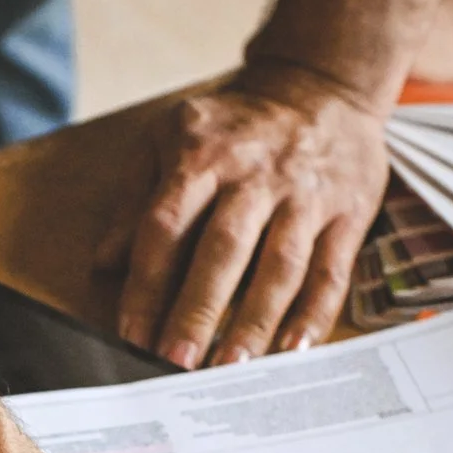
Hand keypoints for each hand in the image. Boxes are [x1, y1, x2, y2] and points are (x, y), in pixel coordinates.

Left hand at [99, 67, 388, 367]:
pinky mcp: (348, 212)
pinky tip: (295, 351)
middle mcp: (254, 177)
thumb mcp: (170, 139)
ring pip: (280, 265)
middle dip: (197, 311)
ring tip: (230, 369)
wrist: (322, 84)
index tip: (132, 336)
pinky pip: (332, 270)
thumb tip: (105, 264)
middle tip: (175, 364)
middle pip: (223, 250)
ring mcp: (305, 195)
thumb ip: (135, 200)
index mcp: (201, 157)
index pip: (166, 227)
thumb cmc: (234, 125)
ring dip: (255, 322)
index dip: (146, 285)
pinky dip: (315, 314)